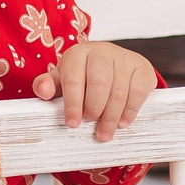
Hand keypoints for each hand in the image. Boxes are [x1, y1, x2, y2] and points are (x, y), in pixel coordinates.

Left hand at [34, 41, 155, 141]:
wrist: (112, 65)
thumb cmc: (82, 77)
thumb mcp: (62, 80)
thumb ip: (48, 86)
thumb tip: (43, 90)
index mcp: (78, 53)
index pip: (74, 78)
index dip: (73, 104)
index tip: (72, 124)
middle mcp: (102, 51)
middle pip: (99, 83)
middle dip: (94, 109)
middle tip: (90, 125)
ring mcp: (124, 58)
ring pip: (119, 90)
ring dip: (111, 116)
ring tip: (105, 133)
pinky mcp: (142, 68)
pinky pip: (138, 92)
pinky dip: (130, 111)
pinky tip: (122, 122)